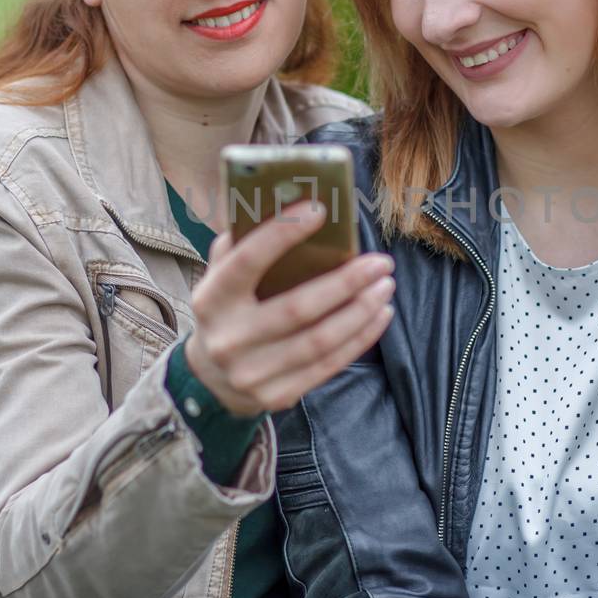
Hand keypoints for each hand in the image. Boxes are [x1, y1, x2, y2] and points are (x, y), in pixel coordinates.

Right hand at [184, 201, 394, 415]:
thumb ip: (242, 243)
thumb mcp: (221, 277)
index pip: (247, 262)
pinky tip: (380, 314)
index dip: (282, 234)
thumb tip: (285, 202)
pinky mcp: (277, 395)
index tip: (320, 210)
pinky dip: (361, 337)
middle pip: (297, 308)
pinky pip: (329, 364)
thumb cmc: (229, 310)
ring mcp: (252, 373)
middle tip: (381, 261)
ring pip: (321, 340)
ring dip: (361, 310)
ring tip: (385, 284)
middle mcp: (229, 339)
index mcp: (212, 299)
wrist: (212, 379)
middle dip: (346, 282)